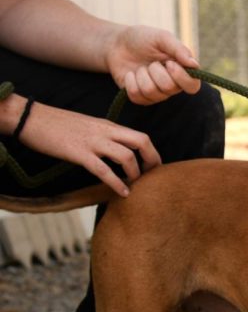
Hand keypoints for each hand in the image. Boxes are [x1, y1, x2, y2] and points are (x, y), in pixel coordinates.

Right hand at [17, 99, 160, 196]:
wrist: (30, 118)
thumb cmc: (57, 125)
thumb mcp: (88, 126)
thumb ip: (105, 136)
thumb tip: (118, 151)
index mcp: (108, 126)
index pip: (140, 137)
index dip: (152, 153)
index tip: (153, 168)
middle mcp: (105, 131)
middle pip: (141, 141)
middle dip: (152, 160)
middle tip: (152, 177)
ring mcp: (93, 142)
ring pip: (126, 156)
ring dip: (135, 173)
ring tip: (136, 186)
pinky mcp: (79, 153)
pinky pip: (103, 170)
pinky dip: (117, 183)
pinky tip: (123, 193)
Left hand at [105, 25, 200, 104]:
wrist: (116, 44)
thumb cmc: (142, 39)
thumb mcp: (161, 37)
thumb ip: (179, 49)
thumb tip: (194, 64)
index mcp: (182, 71)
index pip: (192, 86)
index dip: (181, 77)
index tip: (169, 63)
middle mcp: (172, 86)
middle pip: (169, 88)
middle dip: (155, 70)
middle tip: (152, 61)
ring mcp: (156, 94)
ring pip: (151, 92)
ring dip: (142, 75)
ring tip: (141, 67)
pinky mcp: (140, 98)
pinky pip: (137, 96)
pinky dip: (130, 81)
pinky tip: (131, 74)